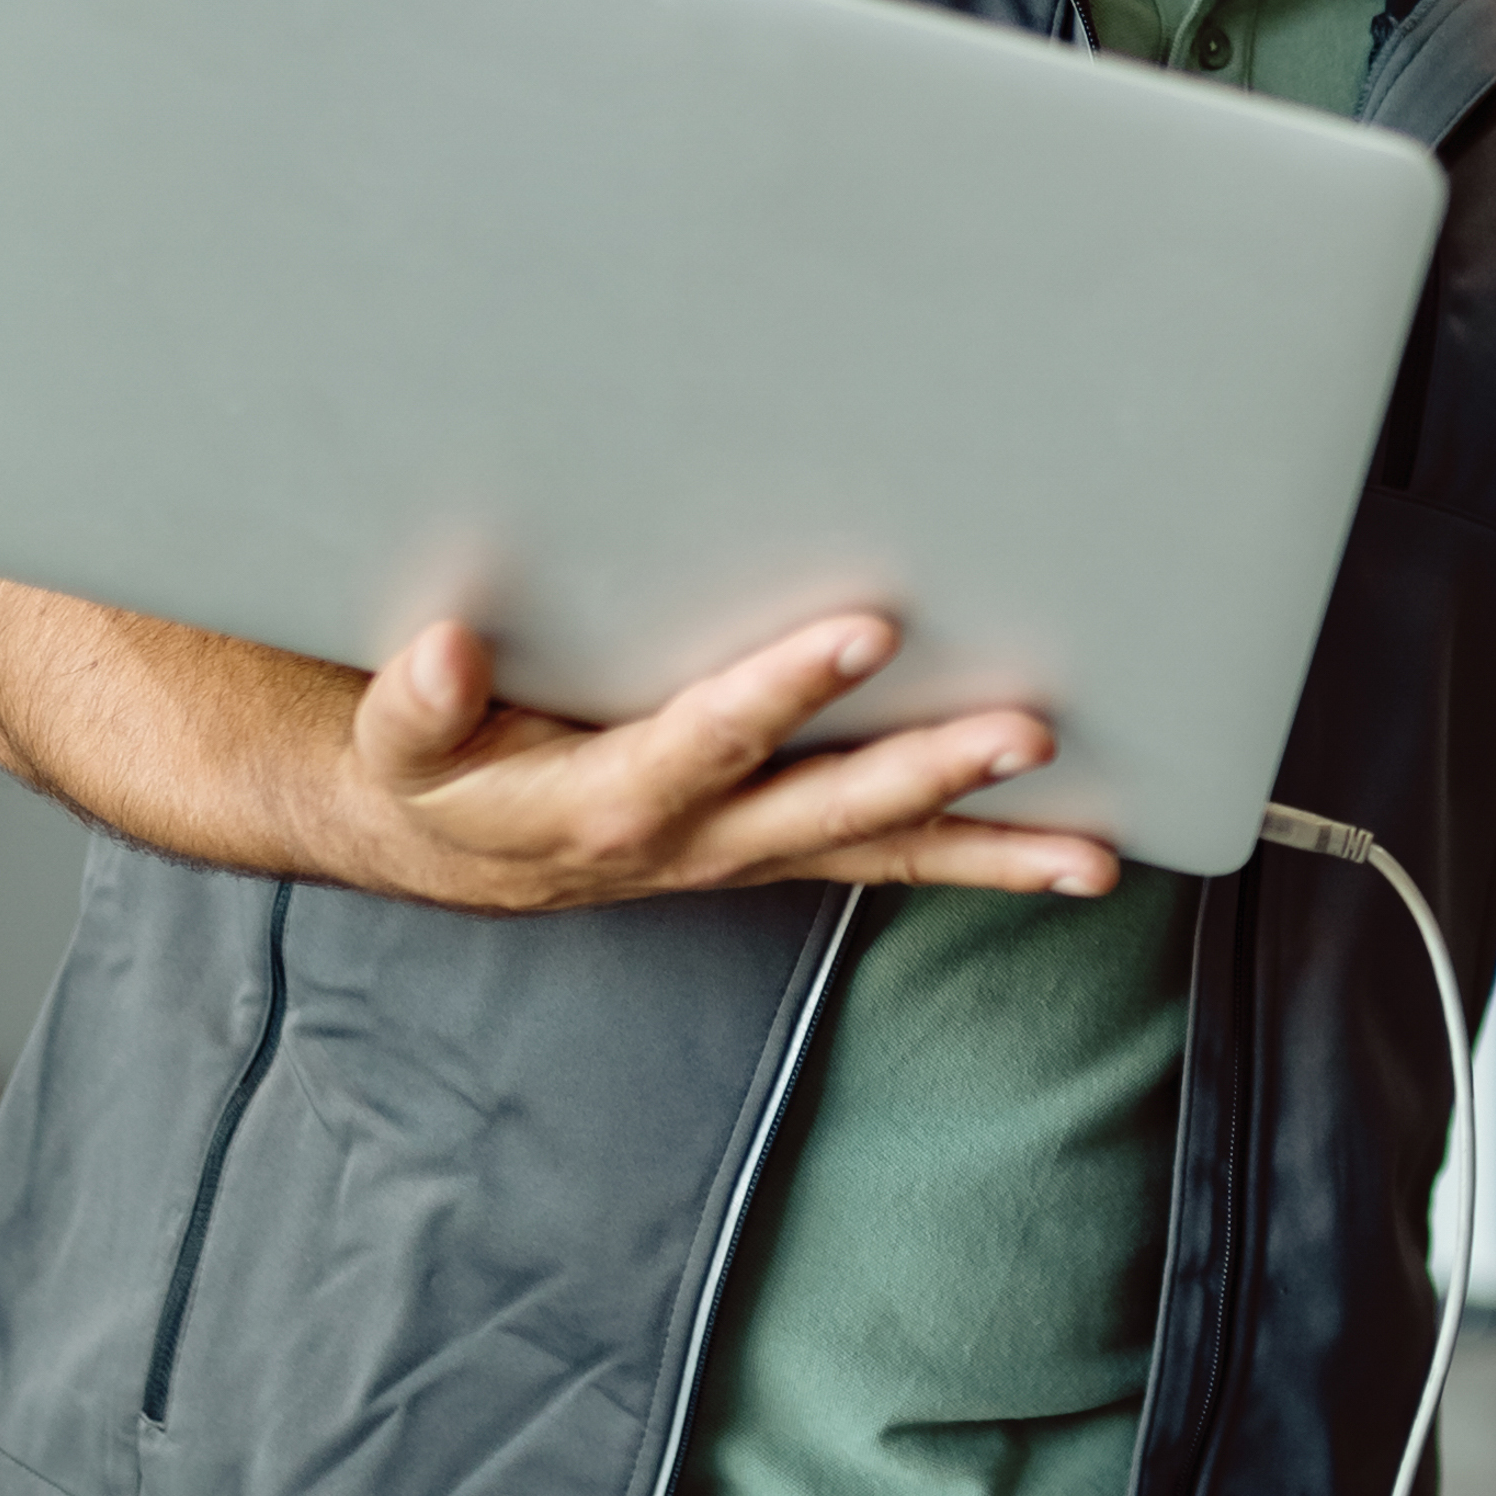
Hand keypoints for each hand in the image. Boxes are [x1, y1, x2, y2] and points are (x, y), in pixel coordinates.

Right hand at [340, 609, 1120, 911]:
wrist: (451, 843)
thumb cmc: (437, 768)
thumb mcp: (401, 742)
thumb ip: (417, 703)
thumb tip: (445, 650)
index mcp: (609, 801)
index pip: (709, 739)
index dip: (783, 692)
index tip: (866, 631)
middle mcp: (697, 840)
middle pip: (828, 810)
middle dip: (929, 773)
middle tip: (1025, 733)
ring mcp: (751, 853)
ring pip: (884, 854)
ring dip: (992, 854)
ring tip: (1093, 858)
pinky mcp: (783, 850)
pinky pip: (893, 862)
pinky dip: (983, 864)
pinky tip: (1076, 859)